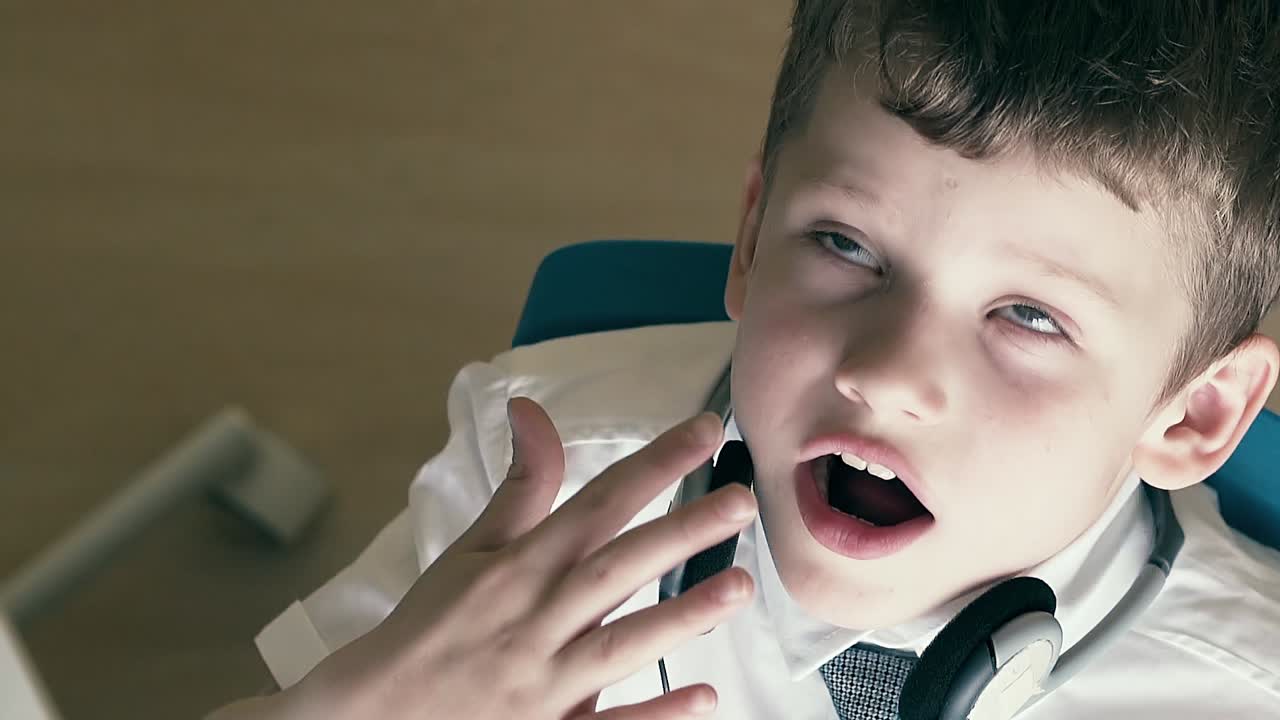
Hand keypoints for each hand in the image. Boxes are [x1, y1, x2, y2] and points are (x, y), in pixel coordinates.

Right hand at [279, 397, 756, 718]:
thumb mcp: (469, 551)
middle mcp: (535, 620)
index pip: (596, 504)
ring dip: (680, 616)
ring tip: (739, 587)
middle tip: (742, 501)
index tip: (704, 430)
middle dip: (681, 531)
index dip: (653, 465)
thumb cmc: (430, 630)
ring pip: (619, 645)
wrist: (371, 716)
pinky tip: (702, 696)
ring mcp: (544, 684)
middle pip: (617, 567)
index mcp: (517, 570)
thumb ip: (519, 487)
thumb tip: (532, 408)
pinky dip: (653, 716)